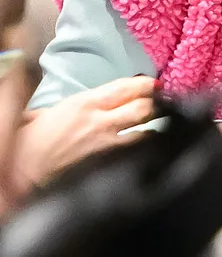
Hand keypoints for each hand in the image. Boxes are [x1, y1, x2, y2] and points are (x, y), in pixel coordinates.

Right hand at [10, 77, 156, 191]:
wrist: (21, 176)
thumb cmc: (26, 145)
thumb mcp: (39, 116)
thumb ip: (61, 109)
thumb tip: (63, 108)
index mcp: (83, 104)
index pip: (124, 88)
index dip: (144, 84)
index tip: (155, 84)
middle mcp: (100, 122)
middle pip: (143, 108)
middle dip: (156, 104)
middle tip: (162, 102)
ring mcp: (107, 146)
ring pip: (146, 132)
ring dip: (155, 127)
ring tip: (162, 123)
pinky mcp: (109, 165)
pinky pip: (136, 152)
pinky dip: (146, 148)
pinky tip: (152, 147)